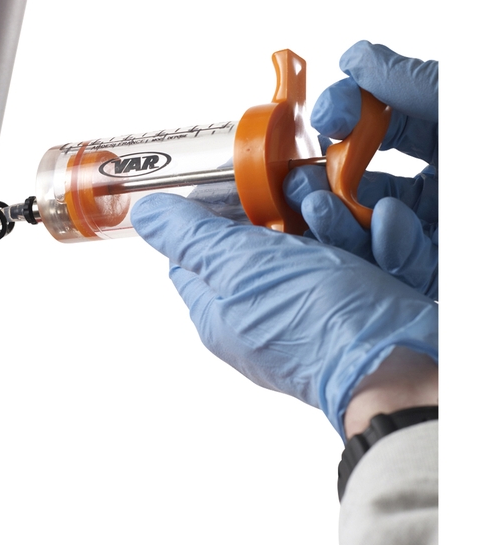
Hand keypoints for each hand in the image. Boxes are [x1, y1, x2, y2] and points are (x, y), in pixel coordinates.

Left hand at [130, 194, 437, 439]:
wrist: (399, 361)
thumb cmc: (314, 321)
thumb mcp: (237, 265)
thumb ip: (190, 237)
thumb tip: (145, 215)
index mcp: (219, 310)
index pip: (194, 255)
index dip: (207, 216)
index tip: (231, 183)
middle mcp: (258, 315)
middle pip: (255, 245)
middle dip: (278, 212)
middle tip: (296, 191)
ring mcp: (308, 312)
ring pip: (310, 247)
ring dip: (328, 220)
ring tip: (339, 210)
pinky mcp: (355, 307)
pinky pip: (355, 260)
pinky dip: (367, 239)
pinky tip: (379, 229)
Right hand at [284, 42, 437, 298]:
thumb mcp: (460, 103)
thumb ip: (410, 83)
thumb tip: (356, 58)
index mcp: (447, 140)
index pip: (383, 126)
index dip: (347, 118)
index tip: (326, 113)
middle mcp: (441, 188)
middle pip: (362, 184)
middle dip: (320, 181)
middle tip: (294, 177)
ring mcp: (436, 232)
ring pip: (368, 230)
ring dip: (335, 219)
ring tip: (315, 206)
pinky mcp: (439, 273)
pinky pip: (400, 265)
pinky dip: (385, 246)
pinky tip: (386, 224)